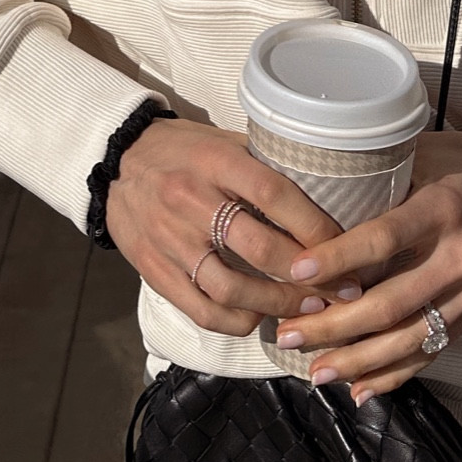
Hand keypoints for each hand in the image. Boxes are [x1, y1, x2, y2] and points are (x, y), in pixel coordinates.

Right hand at [106, 117, 346, 335]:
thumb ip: (263, 165)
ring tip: (310, 309)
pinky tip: (260, 316)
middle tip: (343, 290)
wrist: (114, 162)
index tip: (346, 248)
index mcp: (215, 162)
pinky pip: (202, 310)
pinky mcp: (154, 270)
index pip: (275, 196)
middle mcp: (191, 201)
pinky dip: (238, 320)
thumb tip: (323, 192)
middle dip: (309, 276)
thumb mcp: (222, 141)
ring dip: (278, 304)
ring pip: (232, 288)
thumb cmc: (181, 150)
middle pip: (260, 248)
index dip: (316, 227)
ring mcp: (170, 240)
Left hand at [272, 122, 461, 399]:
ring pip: (412, 338)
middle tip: (288, 334)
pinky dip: (396, 373)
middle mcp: (461, 256)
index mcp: (443, 208)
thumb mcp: (425, 152)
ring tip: (316, 371)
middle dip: (335, 326)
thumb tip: (317, 193)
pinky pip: (434, 350)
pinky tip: (361, 389)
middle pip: (392, 303)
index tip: (297, 273)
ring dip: (360, 361)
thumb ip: (379, 176)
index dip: (339, 259)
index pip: (384, 239)